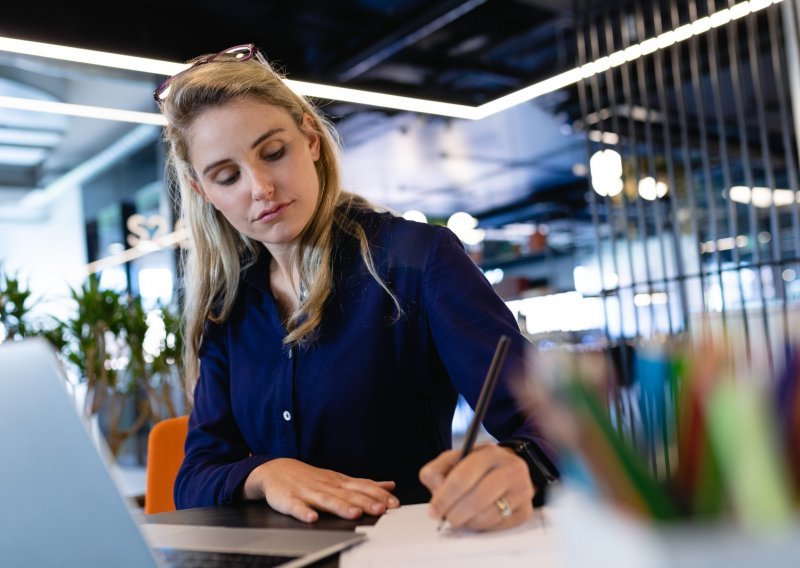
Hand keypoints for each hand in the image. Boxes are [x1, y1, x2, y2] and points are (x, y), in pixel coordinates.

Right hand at [243, 458, 399, 522]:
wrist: (276, 469)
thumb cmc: (311, 478)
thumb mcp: (339, 478)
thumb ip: (364, 484)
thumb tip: (389, 485)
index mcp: (339, 482)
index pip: (362, 487)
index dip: (379, 495)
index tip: (394, 503)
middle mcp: (326, 486)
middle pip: (348, 495)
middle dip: (365, 502)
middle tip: (381, 509)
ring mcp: (308, 492)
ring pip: (326, 500)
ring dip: (341, 507)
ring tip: (354, 514)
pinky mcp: (289, 500)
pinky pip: (296, 507)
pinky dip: (304, 512)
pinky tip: (312, 518)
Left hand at [419, 443, 534, 530]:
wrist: (510, 468)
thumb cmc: (477, 466)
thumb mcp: (455, 459)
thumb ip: (437, 470)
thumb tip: (436, 491)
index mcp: (490, 453)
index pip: (462, 478)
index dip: (444, 498)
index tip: (433, 511)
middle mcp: (511, 469)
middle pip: (476, 500)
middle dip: (455, 514)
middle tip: (445, 518)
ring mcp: (522, 491)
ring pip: (487, 517)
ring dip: (467, 522)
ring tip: (460, 517)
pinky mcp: (525, 511)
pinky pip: (497, 527)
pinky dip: (481, 527)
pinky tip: (476, 518)